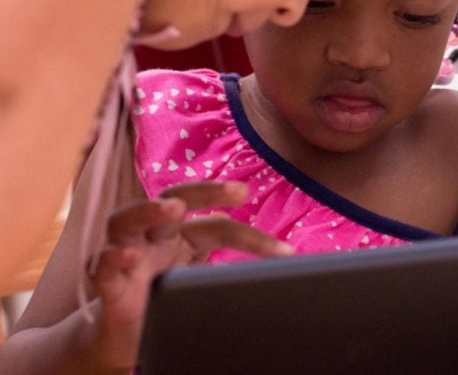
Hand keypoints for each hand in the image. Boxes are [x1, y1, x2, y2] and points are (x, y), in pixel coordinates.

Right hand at [91, 181, 293, 367]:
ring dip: (149, 208)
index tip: (284, 252)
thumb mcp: (200, 281)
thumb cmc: (164, 299)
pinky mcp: (106, 283)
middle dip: (206, 191)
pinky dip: (112, 258)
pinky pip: (101, 264)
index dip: (251, 238)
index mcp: (183, 235)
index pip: (219, 225)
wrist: (124, 338)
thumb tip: (263, 260)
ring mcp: (128, 254)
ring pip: (127, 218)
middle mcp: (155, 236)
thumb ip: (223, 266)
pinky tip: (127, 255)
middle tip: (238, 189)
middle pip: (176, 198)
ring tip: (171, 207)